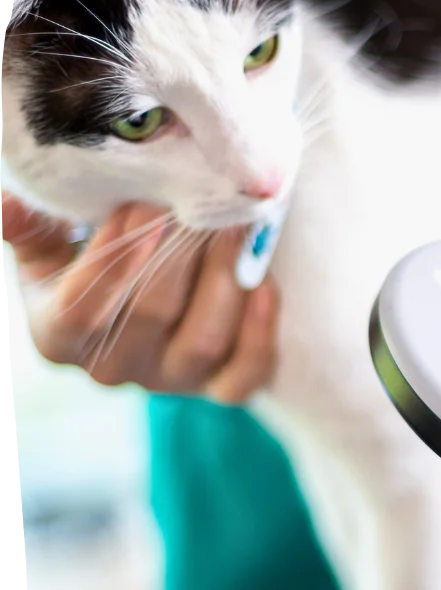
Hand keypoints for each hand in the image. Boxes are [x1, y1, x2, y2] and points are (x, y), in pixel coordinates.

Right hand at [1, 194, 278, 401]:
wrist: (144, 287)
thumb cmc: (91, 255)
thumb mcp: (52, 242)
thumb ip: (30, 226)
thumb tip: (4, 202)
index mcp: (57, 335)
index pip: (80, 311)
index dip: (114, 262)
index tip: (144, 207)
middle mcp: (112, 368)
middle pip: (150, 317)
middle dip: (179, 256)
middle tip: (200, 204)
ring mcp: (169, 382)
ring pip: (202, 342)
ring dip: (224, 281)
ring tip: (235, 228)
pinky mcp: (219, 388)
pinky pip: (246, 374)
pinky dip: (260, 331)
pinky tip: (265, 285)